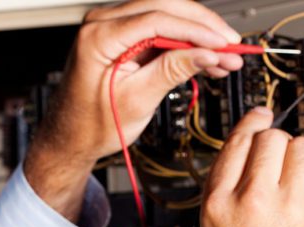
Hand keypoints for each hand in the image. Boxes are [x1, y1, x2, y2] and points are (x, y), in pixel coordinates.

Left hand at [25, 0, 243, 220]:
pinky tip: (207, 58)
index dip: (197, 30)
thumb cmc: (91, 124)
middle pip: (165, 8)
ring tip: (225, 58)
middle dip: (203, 26)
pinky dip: (184, 42)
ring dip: (198, 34)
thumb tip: (208, 53)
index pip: (157, 19)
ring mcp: (112, 27)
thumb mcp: (138, 99)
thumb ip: (173, 71)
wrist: (71, 137)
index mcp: (98, 37)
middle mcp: (102, 23)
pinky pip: (160, 30)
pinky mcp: (122, 36)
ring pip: (166, 16)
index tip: (223, 43)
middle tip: (232, 46)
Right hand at [201, 108, 303, 226]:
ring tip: (298, 178)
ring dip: (302, 157)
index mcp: (217, 205)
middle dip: (279, 142)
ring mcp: (289, 208)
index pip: (236, 143)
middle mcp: (251, 201)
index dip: (252, 122)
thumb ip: (229, 194)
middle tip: (281, 157)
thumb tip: (249, 155)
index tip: (261, 114)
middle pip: (272, 138)